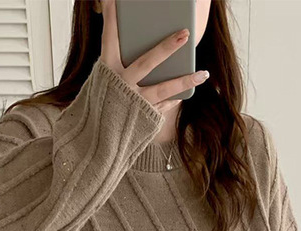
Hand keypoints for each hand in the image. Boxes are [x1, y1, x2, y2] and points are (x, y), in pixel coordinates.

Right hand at [99, 0, 208, 114]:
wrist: (97, 143)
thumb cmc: (103, 108)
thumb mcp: (104, 83)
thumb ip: (119, 66)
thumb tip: (142, 52)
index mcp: (107, 72)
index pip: (110, 39)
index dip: (112, 18)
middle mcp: (122, 86)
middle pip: (148, 62)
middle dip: (168, 46)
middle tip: (186, 34)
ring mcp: (135, 103)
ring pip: (165, 88)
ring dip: (186, 80)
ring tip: (204, 73)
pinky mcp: (145, 119)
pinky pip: (164, 105)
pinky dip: (174, 97)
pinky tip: (187, 89)